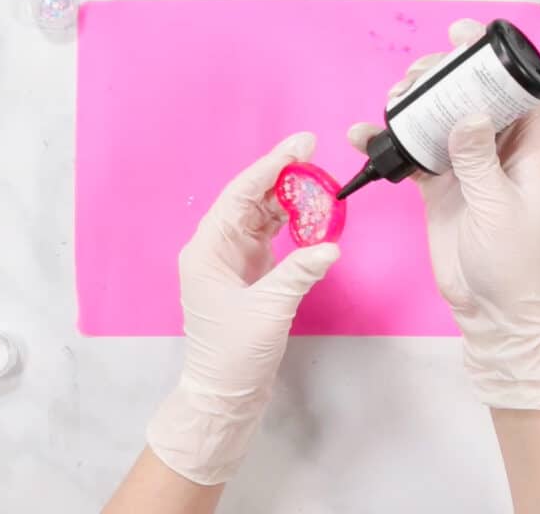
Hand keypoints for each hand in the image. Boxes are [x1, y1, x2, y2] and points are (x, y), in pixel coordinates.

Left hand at [147, 132, 339, 484]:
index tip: (300, 145)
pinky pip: (270, 237)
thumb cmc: (233, 355)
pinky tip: (313, 216)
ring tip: (320, 184)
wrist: (224, 394)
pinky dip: (292, 226)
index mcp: (208, 250)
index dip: (271, 166)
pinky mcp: (248, 274)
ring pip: (261, 216)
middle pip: (250, 200)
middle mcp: (216, 248)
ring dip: (290, 201)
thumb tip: (331, 246)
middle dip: (283, 177)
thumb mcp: (269, 310)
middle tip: (316, 156)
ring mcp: (232, 260)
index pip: (241, 195)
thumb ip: (300, 272)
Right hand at [347, 19, 539, 409]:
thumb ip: (480, 160)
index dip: (496, 60)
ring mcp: (464, 168)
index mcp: (527, 150)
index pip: (518, 91)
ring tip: (392, 100)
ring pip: (438, 121)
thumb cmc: (516, 263)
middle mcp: (496, 152)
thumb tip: (465, 114)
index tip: (465, 37)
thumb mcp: (500, 208)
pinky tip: (365, 135)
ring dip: (415, 106)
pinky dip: (390, 144)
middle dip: (444, 78)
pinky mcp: (438, 188)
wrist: (494, 310)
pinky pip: (412, 156)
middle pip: (470, 98)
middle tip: (417, 75)